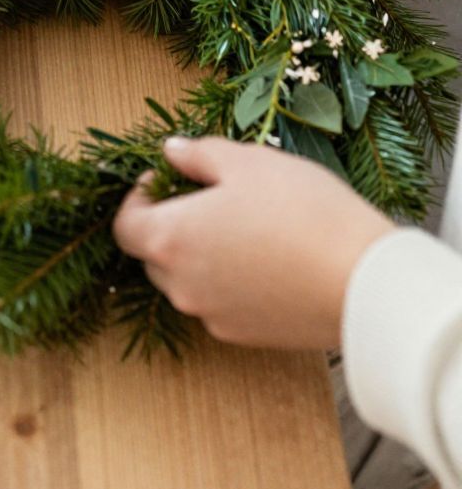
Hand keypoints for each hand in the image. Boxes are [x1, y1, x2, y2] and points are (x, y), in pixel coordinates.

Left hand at [113, 135, 392, 348]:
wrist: (363, 282)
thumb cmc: (303, 211)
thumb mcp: (249, 162)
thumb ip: (199, 154)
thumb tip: (171, 152)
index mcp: (172, 239)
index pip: (125, 225)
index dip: (138, 198)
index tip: (167, 179)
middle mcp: (181, 285)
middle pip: (154, 254)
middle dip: (171, 225)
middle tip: (210, 198)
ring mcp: (211, 315)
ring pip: (188, 280)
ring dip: (201, 254)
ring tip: (246, 226)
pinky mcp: (244, 336)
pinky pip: (219, 302)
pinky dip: (229, 281)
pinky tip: (268, 259)